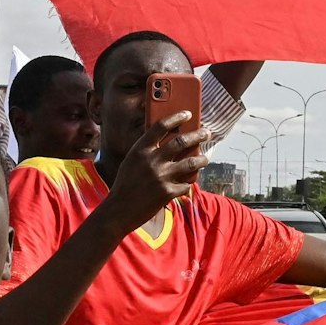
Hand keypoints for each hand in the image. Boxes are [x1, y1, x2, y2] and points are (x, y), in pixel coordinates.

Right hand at [98, 113, 208, 231]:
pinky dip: (188, 184)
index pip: (161, 126)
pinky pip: (186, 185)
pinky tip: (187, 184)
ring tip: (205, 158)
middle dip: (198, 135)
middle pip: (181, 142)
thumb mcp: (131, 162)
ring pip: (191, 163)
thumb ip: (147, 151)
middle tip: (207, 132)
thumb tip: (170, 142)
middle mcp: (151, 161)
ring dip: (201, 159)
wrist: (118, 211)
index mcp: (140, 150)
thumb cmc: (126, 184)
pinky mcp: (167, 193)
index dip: (176, 117)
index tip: (188, 114)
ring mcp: (161, 177)